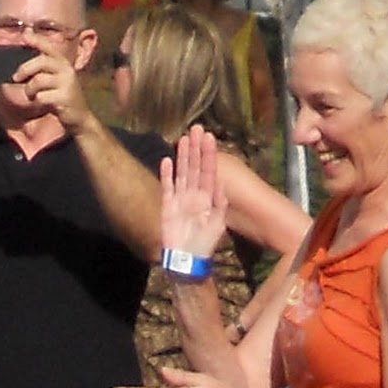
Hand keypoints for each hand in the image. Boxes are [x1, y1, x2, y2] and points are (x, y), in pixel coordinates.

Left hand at [13, 43, 94, 133]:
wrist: (78, 117)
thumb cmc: (60, 96)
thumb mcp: (53, 79)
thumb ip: (41, 69)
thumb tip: (20, 63)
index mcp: (62, 62)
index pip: (48, 46)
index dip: (36, 40)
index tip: (24, 34)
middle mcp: (66, 69)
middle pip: (41, 62)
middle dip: (24, 69)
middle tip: (15, 78)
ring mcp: (66, 83)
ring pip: (38, 81)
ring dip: (29, 90)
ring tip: (32, 95)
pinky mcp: (64, 97)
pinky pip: (41, 96)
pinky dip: (36, 101)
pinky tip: (41, 103)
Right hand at [160, 125, 227, 257]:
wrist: (187, 259)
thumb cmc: (205, 243)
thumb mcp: (218, 223)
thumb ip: (219, 204)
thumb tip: (220, 185)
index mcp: (209, 196)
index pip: (209, 169)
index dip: (209, 153)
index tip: (209, 137)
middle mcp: (195, 193)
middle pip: (195, 166)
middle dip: (196, 148)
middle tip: (196, 129)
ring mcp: (180, 198)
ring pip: (182, 172)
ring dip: (182, 156)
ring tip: (183, 139)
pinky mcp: (167, 205)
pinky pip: (166, 186)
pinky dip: (166, 174)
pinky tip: (166, 161)